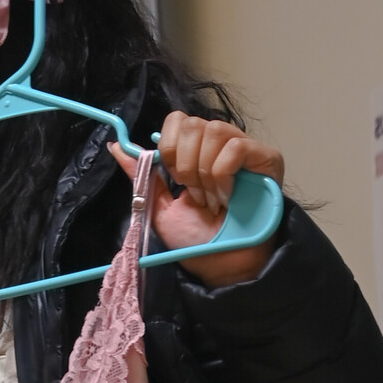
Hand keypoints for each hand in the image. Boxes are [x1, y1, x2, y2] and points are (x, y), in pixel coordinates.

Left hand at [109, 112, 285, 287]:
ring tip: (212, 200)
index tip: (174, 180)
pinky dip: (223, 174)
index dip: (170, 147)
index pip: (178, 120)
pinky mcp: (267, 158)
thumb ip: (141, 173)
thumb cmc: (194, 238)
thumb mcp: (159, 204)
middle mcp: (220, 143)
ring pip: (214, 131)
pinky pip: (236, 147)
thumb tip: (116, 146)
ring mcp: (245, 149)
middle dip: (185, 165)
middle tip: (195, 195)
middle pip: (192, 123)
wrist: (220, 262)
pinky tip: (226, 197)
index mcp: (196, 150)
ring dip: (204, 172)